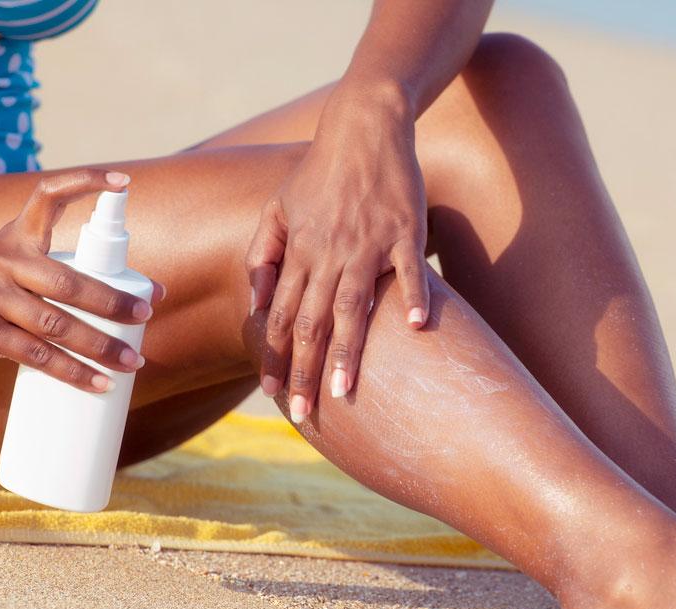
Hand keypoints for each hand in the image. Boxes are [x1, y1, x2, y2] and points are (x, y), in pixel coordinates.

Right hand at [0, 169, 162, 391]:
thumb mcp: (23, 264)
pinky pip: (38, 356)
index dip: (86, 181)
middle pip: (68, 282)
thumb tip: (151, 293)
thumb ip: (72, 270)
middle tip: (146, 313)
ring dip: (100, 347)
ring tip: (133, 362)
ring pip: (57, 326)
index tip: (124, 182)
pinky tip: (100, 383)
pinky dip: (74, 373)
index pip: (49, 194)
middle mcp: (2, 260)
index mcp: (19, 235)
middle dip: (112, 301)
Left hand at [246, 96, 428, 421]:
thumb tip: (257, 300)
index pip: (282, 316)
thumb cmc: (318, 174)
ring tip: (346, 391)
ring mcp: (368, 243)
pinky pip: (409, 268)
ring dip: (348, 350)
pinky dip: (415, 296)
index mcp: (299, 251)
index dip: (276, 357)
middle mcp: (328, 252)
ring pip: (352, 305)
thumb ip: (262, 253)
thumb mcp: (277, 208)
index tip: (274, 394)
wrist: (363, 129)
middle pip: (312, 322)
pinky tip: (418, 328)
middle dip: (305, 370)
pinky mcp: (405, 231)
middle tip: (304, 412)